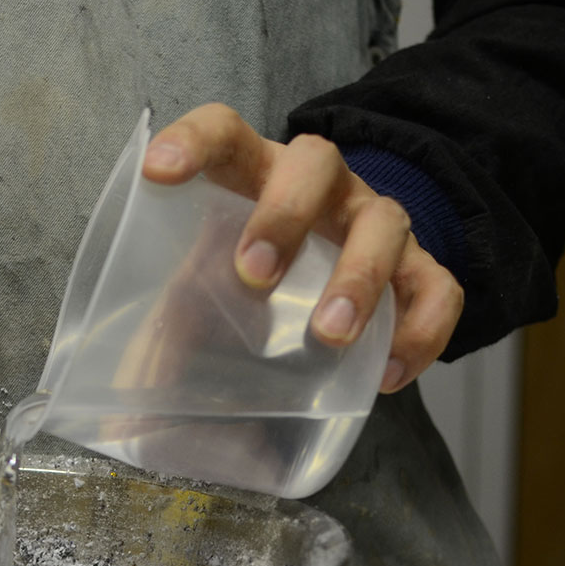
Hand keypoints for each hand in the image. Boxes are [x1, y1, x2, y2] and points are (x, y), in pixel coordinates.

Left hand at [142, 104, 462, 392]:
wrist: (340, 279)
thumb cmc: (252, 282)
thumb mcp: (203, 296)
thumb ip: (166, 340)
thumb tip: (125, 432)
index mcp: (253, 176)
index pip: (226, 133)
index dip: (194, 142)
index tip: (159, 172)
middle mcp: (322, 187)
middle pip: (315, 162)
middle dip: (284, 215)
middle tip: (254, 277)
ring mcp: (375, 223)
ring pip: (384, 221)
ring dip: (358, 276)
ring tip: (330, 336)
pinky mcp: (421, 269)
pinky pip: (439, 288)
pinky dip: (421, 330)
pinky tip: (388, 375)